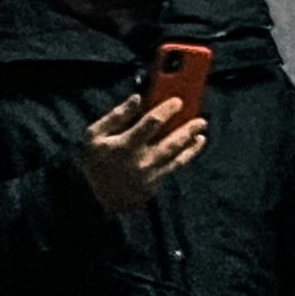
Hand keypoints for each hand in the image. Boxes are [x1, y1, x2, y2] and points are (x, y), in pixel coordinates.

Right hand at [77, 94, 207, 213]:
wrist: (92, 197)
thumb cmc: (93, 161)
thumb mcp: (94, 135)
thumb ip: (116, 115)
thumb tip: (137, 98)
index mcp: (125, 145)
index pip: (152, 122)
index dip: (167, 110)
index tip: (178, 101)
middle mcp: (141, 160)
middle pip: (172, 142)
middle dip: (188, 129)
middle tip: (201, 120)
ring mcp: (150, 174)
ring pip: (178, 157)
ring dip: (192, 145)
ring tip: (201, 134)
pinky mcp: (154, 184)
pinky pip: (174, 168)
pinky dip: (186, 157)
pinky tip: (192, 148)